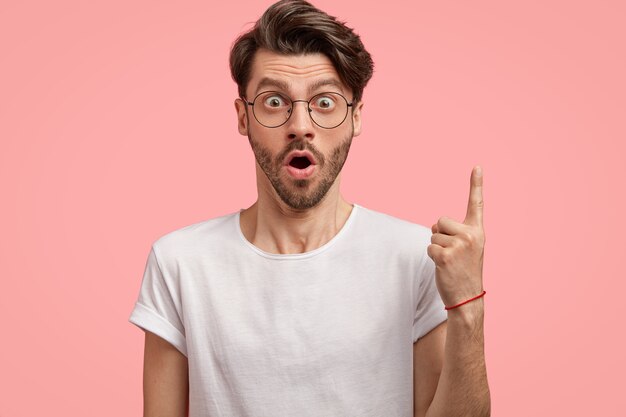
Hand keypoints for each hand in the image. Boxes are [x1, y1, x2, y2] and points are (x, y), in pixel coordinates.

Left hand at [427, 166, 484, 308]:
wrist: (467, 298)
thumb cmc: (464, 271)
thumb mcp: (466, 248)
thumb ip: (455, 233)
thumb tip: (435, 227)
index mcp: (478, 231)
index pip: (476, 204)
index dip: (476, 184)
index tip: (477, 166)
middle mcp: (471, 235)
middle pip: (440, 221)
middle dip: (440, 235)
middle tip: (452, 254)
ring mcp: (459, 245)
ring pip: (433, 235)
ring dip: (436, 249)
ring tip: (450, 262)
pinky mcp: (445, 255)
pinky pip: (428, 247)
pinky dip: (432, 257)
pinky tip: (444, 267)